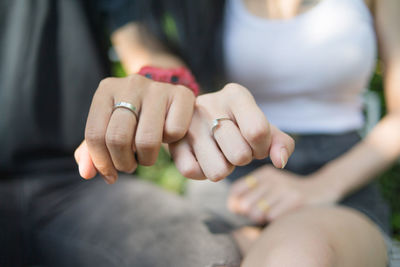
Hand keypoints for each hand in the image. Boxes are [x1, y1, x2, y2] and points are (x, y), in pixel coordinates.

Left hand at [74, 74, 194, 183]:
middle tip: (129, 166)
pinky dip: (171, 142)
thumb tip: (86, 173)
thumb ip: (92, 152)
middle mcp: (131, 84)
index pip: (95, 134)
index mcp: (106, 89)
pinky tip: (167, 136)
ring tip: (146, 157)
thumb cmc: (135, 120)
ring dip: (146, 159)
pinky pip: (173, 132)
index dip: (101, 162)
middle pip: (118, 138)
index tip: (110, 174)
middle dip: (123, 163)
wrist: (169, 99)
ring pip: (146, 140)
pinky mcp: (182, 94)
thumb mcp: (110, 131)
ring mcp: (158, 88)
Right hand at [169, 83, 294, 180]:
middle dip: (243, 159)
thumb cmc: (237, 125)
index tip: (257, 144)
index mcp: (236, 95)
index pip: (258, 131)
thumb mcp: (262, 126)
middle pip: (240, 155)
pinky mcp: (172, 141)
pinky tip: (204, 158)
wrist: (196, 117)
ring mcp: (188, 123)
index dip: (263, 148)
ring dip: (224, 168)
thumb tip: (279, 162)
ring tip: (219, 152)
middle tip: (235, 148)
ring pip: (218, 171)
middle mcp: (209, 104)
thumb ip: (280, 142)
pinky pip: (192, 172)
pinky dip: (202, 172)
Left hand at [228, 165, 339, 223]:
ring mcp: (284, 187)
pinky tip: (284, 216)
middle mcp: (272, 178)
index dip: (236, 204)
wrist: (324, 189)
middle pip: (245, 204)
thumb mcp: (270, 188)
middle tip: (263, 214)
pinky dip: (275, 222)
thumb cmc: (290, 194)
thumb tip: (233, 207)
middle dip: (250, 215)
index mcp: (263, 173)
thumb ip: (250, 196)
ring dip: (263, 220)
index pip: (237, 190)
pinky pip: (273, 218)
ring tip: (274, 214)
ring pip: (257, 213)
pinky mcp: (296, 199)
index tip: (243, 209)